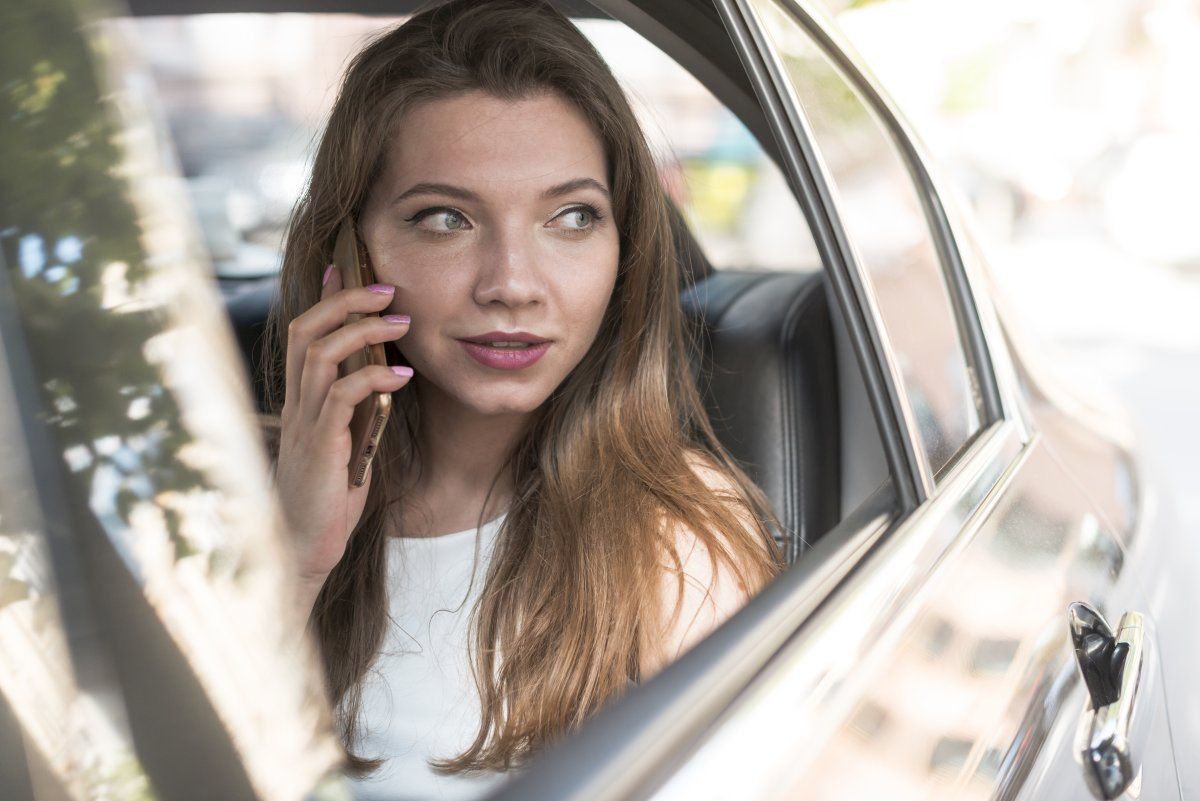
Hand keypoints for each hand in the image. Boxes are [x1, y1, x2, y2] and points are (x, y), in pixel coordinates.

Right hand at [275, 264, 411, 598]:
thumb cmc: (329, 495)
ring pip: (322, 354)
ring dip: (364, 331)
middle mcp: (297, 402)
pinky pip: (342, 396)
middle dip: (346, 301)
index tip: (346, 267)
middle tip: (387, 288)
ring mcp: (305, 421)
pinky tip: (402, 376)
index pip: (304, 332)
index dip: (324, 297)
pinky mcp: (321, 445)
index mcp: (301, 397)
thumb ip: (355, 405)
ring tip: (402, 322)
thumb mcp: (346, 440)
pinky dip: (373, 378)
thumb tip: (383, 371)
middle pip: (307, 329)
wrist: (304, 546)